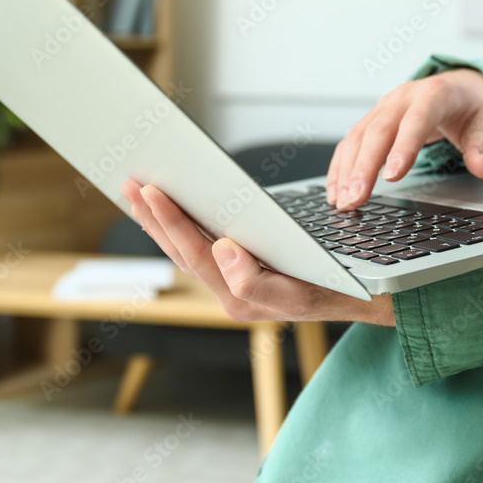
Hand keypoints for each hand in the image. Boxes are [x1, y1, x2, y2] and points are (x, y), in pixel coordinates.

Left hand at [120, 180, 394, 325]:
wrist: (353, 299)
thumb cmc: (330, 292)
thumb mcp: (299, 294)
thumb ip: (255, 283)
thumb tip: (222, 250)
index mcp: (238, 298)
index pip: (195, 255)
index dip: (171, 222)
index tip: (151, 192)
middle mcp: (227, 292)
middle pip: (180, 251)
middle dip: (152, 216)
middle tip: (128, 183)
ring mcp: (229, 283)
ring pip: (184, 249)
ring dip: (158, 220)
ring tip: (134, 192)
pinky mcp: (235, 272)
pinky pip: (198, 248)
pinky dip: (178, 226)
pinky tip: (166, 211)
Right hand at [327, 68, 482, 209]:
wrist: (458, 86)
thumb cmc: (471, 107)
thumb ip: (482, 147)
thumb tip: (481, 168)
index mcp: (433, 94)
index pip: (416, 120)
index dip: (402, 147)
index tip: (392, 176)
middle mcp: (403, 98)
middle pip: (378, 131)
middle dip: (364, 167)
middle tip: (357, 198)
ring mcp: (384, 107)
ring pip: (358, 137)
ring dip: (346, 171)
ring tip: (343, 201)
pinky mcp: (372, 119)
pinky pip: (350, 142)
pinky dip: (340, 167)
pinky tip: (336, 190)